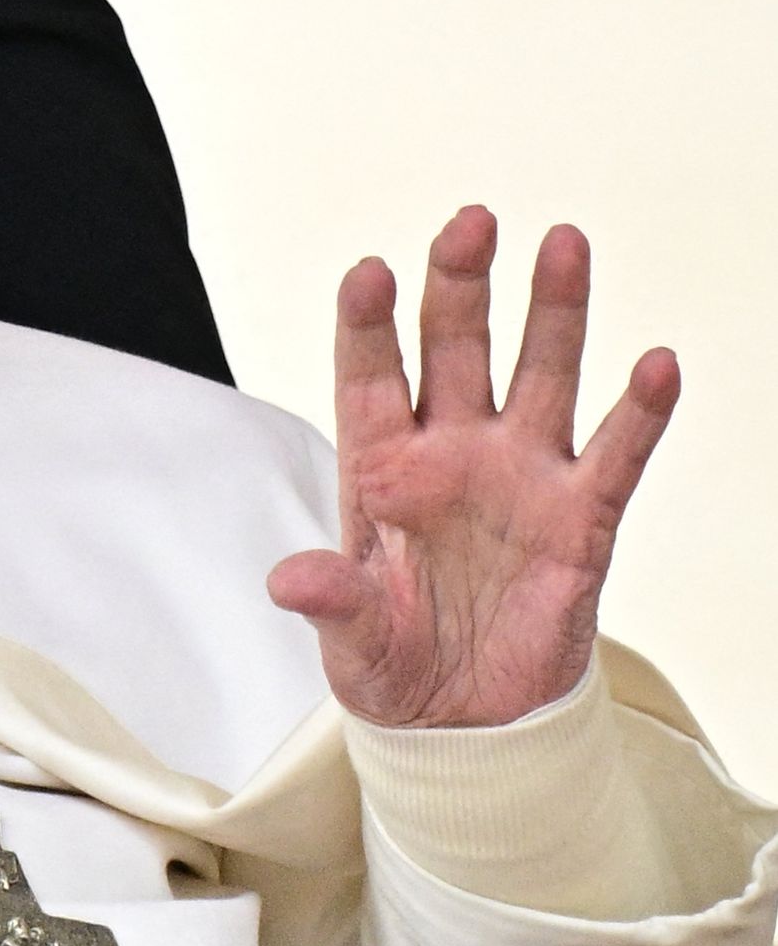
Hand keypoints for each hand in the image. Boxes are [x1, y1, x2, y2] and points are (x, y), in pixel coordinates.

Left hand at [266, 206, 679, 727]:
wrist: (467, 724)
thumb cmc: (396, 665)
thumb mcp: (352, 643)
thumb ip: (331, 602)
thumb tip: (289, 580)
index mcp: (380, 469)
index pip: (370, 378)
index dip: (369, 324)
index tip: (370, 273)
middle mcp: (452, 454)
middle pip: (457, 349)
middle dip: (461, 285)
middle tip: (470, 221)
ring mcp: (520, 477)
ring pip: (541, 375)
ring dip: (553, 313)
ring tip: (562, 244)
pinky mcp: (581, 519)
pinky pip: (615, 456)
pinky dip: (639, 414)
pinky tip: (656, 365)